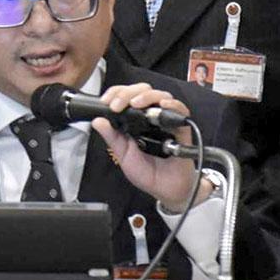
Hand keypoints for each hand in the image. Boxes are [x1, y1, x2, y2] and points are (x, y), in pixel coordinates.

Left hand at [91, 83, 208, 212]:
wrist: (167, 189)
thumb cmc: (148, 173)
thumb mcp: (124, 155)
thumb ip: (112, 137)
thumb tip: (98, 121)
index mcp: (136, 121)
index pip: (126, 96)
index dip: (116, 93)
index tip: (106, 101)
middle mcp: (151, 117)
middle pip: (142, 90)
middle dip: (127, 92)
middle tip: (117, 104)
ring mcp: (166, 121)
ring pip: (160, 95)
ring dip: (146, 96)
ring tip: (136, 104)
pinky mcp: (181, 128)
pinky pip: (181, 110)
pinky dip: (172, 105)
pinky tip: (163, 106)